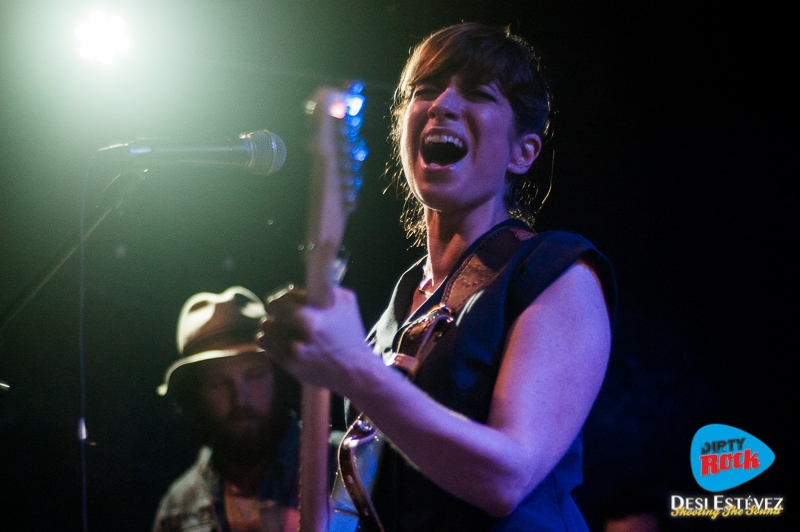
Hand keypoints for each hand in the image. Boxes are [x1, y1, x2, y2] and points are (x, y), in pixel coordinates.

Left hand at [258, 285, 374, 394]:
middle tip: (288, 314)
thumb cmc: (351, 334)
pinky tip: (284, 339)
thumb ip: (323, 286)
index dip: (283, 299)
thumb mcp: (346, 302)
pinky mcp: (287, 366)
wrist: (354, 370)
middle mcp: (296, 339)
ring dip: (274, 327)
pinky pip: (266, 346)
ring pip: (266, 331)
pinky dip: (272, 340)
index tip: (288, 300)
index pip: (278, 303)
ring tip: (287, 327)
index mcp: (310, 321)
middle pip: (269, 317)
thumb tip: (304, 283)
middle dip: (278, 314)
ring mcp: (290, 354)